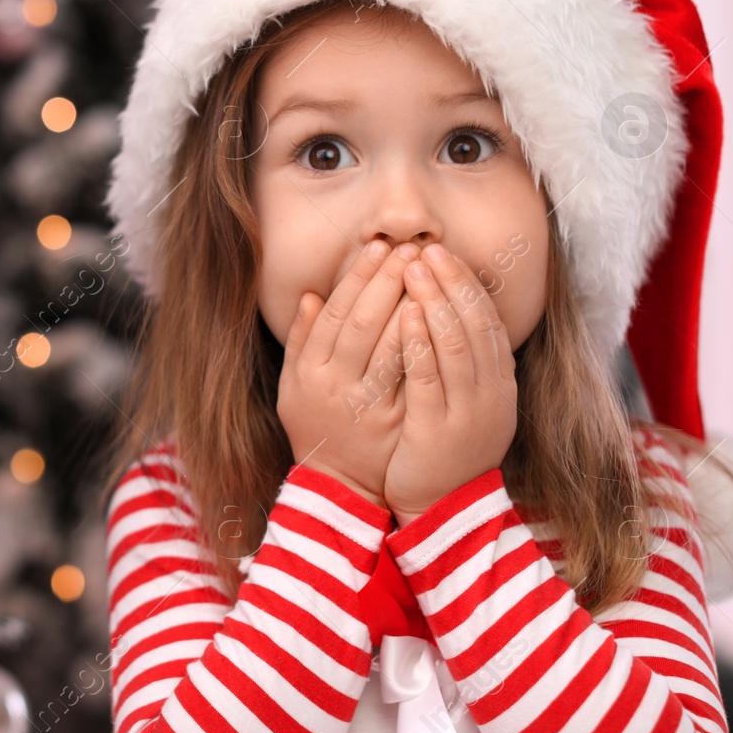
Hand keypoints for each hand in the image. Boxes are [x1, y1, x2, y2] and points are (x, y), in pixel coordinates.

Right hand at [277, 239, 419, 506]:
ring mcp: (366, 403)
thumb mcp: (293, 385)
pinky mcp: (395, 419)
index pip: (336, 312)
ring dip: (411, 302)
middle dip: (387, 280)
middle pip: (362, 321)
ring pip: (390, 343)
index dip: (357, 277)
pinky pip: (413, 374)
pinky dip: (425, 342)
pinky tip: (439, 315)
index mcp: (309, 370)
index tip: (378, 247)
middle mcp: (334, 384)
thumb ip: (302, 340)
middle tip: (410, 248)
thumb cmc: (316, 427)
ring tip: (429, 271)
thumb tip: (313, 295)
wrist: (340, 485)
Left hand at [383, 243, 517, 523]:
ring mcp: (469, 411)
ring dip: (434, 300)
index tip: (441, 252)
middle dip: (450, 281)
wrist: (442, 509)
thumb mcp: (462, 401)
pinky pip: (432, 377)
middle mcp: (492, 392)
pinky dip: (420, 341)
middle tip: (425, 249)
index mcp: (498, 383)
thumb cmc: (443, 449)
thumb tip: (444, 309)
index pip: (486, 319)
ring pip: (457, 343)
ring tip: (413, 268)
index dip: (465, 283)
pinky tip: (406, 314)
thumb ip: (459, 360)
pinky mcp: (440, 429)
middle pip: (475, 323)